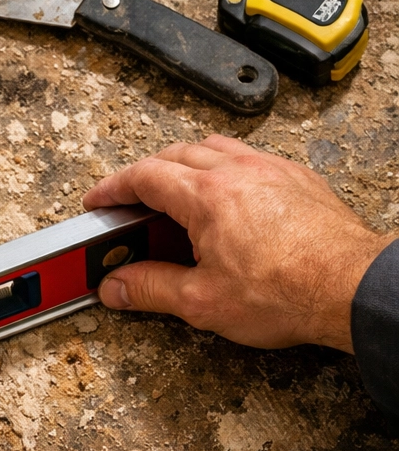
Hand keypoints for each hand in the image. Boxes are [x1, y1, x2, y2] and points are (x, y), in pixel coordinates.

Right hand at [82, 134, 391, 350]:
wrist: (352, 288)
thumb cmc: (287, 292)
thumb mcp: (201, 301)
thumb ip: (150, 288)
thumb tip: (116, 286)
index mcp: (206, 197)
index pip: (143, 176)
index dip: (113, 188)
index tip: (99, 200)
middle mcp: (237, 172)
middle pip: (175, 154)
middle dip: (144, 174)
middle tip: (130, 201)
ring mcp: (271, 170)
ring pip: (214, 148)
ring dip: (184, 164)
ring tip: (173, 193)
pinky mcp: (298, 179)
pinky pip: (250, 157)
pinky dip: (224, 169)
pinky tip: (226, 198)